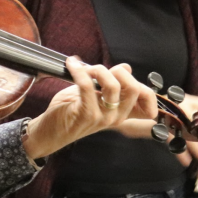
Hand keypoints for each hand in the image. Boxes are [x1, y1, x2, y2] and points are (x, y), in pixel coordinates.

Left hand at [22, 58, 157, 159]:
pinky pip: (87, 85)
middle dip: (118, 71)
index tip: (126, 74)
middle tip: (100, 70)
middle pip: (134, 88)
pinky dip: (79, 71)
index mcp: (121, 114)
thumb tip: (126, 68)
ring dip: (97, 69)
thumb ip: (111, 84)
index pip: (148, 105)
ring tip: (83, 68)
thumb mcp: (95, 96)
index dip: (146, 90)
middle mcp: (116, 117)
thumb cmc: (71, 112)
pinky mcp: (86, 114)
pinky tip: (72, 65)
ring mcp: (102, 117)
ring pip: (113, 85)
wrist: (50, 132)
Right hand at [113, 95, 197, 166]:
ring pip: (190, 132)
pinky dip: (181, 151)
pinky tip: (185, 161)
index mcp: (180, 99)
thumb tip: (197, 141)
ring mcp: (167, 113)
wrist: (121, 113)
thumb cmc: (142, 115)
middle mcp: (176, 104)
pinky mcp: (157, 123)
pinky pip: (174, 138)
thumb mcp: (165, 118)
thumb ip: (178, 125)